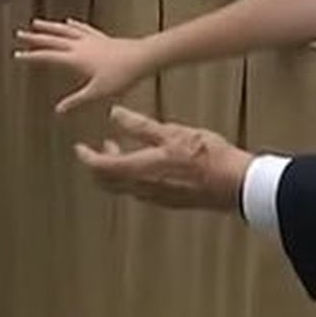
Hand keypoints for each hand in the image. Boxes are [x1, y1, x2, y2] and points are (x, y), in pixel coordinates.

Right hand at [14, 19, 151, 112]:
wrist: (142, 58)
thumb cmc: (121, 76)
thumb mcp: (96, 93)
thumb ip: (76, 101)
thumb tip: (60, 110)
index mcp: (75, 59)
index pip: (47, 56)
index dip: (31, 56)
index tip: (17, 55)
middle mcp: (80, 46)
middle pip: (52, 40)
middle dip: (34, 37)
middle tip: (19, 34)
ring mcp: (90, 40)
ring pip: (64, 31)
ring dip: (49, 27)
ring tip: (37, 23)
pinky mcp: (101, 37)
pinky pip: (82, 28)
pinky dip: (73, 26)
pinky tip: (69, 22)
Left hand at [74, 105, 251, 211]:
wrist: (236, 184)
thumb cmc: (207, 157)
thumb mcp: (172, 133)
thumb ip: (140, 126)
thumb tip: (115, 115)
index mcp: (140, 170)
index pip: (101, 167)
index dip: (87, 157)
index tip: (80, 148)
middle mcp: (143, 188)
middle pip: (108, 181)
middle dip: (98, 165)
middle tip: (98, 149)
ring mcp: (156, 198)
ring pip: (123, 187)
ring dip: (115, 170)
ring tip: (120, 151)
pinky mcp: (169, 201)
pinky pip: (139, 191)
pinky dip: (131, 177)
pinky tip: (144, 166)